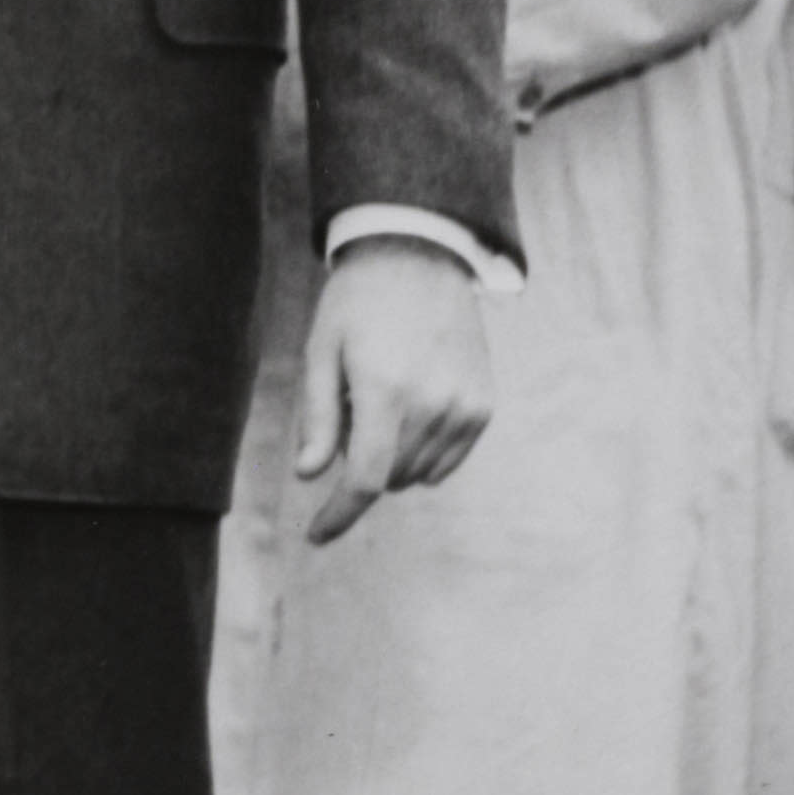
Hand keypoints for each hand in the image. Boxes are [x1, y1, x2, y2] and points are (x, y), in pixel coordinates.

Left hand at [290, 235, 492, 542]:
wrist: (421, 259)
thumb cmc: (358, 304)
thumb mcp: (322, 352)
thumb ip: (319, 418)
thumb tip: (309, 475)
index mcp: (386, 389)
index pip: (365, 478)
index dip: (339, 515)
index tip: (316, 535)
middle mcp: (434, 403)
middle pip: (389, 477)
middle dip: (360, 463)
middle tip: (349, 409)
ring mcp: (466, 407)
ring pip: (418, 475)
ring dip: (391, 458)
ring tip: (381, 400)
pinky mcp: (484, 407)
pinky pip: (447, 461)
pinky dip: (421, 452)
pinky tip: (409, 408)